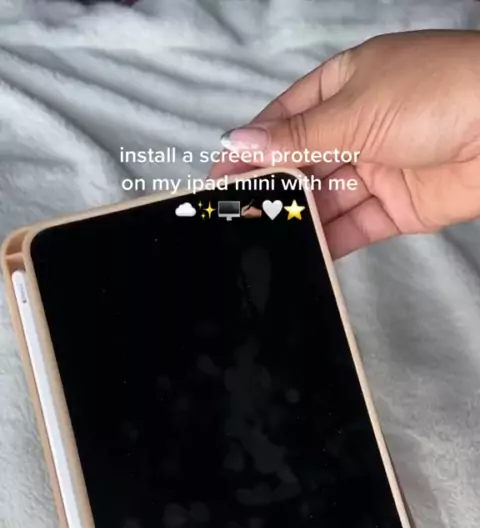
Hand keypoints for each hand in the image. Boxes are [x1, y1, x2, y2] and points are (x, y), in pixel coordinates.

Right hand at [211, 30, 479, 258]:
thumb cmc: (436, 94)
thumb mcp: (355, 109)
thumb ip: (297, 137)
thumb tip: (238, 142)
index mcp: (347, 83)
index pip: (287, 117)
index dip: (253, 145)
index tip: (219, 174)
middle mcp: (361, 125)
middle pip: (304, 161)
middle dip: (272, 187)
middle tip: (234, 214)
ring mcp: (380, 167)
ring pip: (327, 197)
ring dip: (297, 217)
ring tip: (260, 239)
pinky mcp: (399, 207)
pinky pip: (355, 226)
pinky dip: (330, 240)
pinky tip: (302, 253)